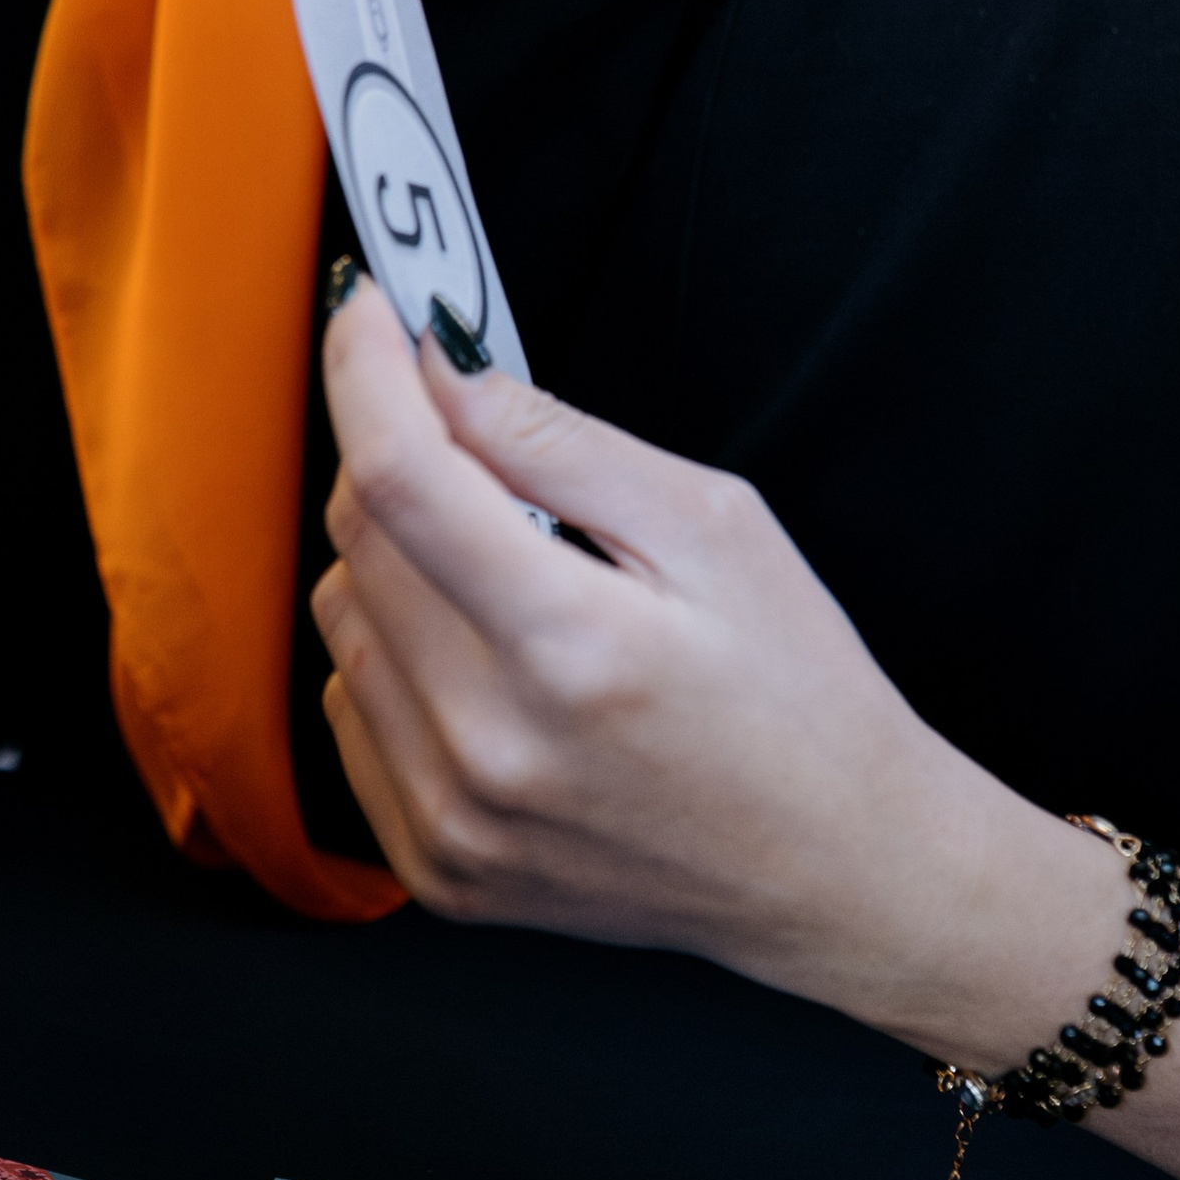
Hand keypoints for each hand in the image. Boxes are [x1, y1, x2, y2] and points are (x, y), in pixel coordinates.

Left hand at [309, 279, 974, 1012]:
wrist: (838, 872)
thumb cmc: (797, 696)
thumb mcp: (713, 527)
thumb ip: (556, 440)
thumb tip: (437, 366)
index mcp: (571, 650)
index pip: (400, 476)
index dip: (362, 368)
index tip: (366, 307)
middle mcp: (492, 747)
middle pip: (358, 538)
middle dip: (397, 451)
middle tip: (472, 437)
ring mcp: (455, 821)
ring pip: (341, 616)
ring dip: (394, 558)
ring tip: (509, 572)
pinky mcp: (437, 865)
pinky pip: (350, 710)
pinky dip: (394, 654)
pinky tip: (486, 661)